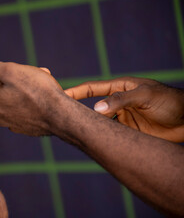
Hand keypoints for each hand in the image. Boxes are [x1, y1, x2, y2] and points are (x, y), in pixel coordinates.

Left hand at [0, 52, 64, 135]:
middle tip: (22, 77)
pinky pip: (23, 112)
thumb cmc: (36, 91)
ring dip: (20, 93)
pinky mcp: (27, 128)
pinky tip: (42, 97)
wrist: (62, 117)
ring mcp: (13, 124)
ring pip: (12, 104)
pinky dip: (29, 103)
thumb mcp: (10, 71)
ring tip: (37, 84)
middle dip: (5, 86)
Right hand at [64, 77, 183, 141]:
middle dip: (78, 111)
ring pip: (101, 123)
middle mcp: (117, 103)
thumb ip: (120, 100)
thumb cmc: (169, 100)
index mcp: (119, 88)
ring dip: (91, 128)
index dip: (76, 92)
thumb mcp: (144, 96)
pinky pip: (112, 134)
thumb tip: (95, 109)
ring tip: (75, 133)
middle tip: (61, 118)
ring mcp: (122, 118)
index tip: (61, 95)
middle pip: (93, 108)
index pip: (92, 89)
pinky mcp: (129, 132)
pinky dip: (104, 138)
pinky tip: (96, 142)